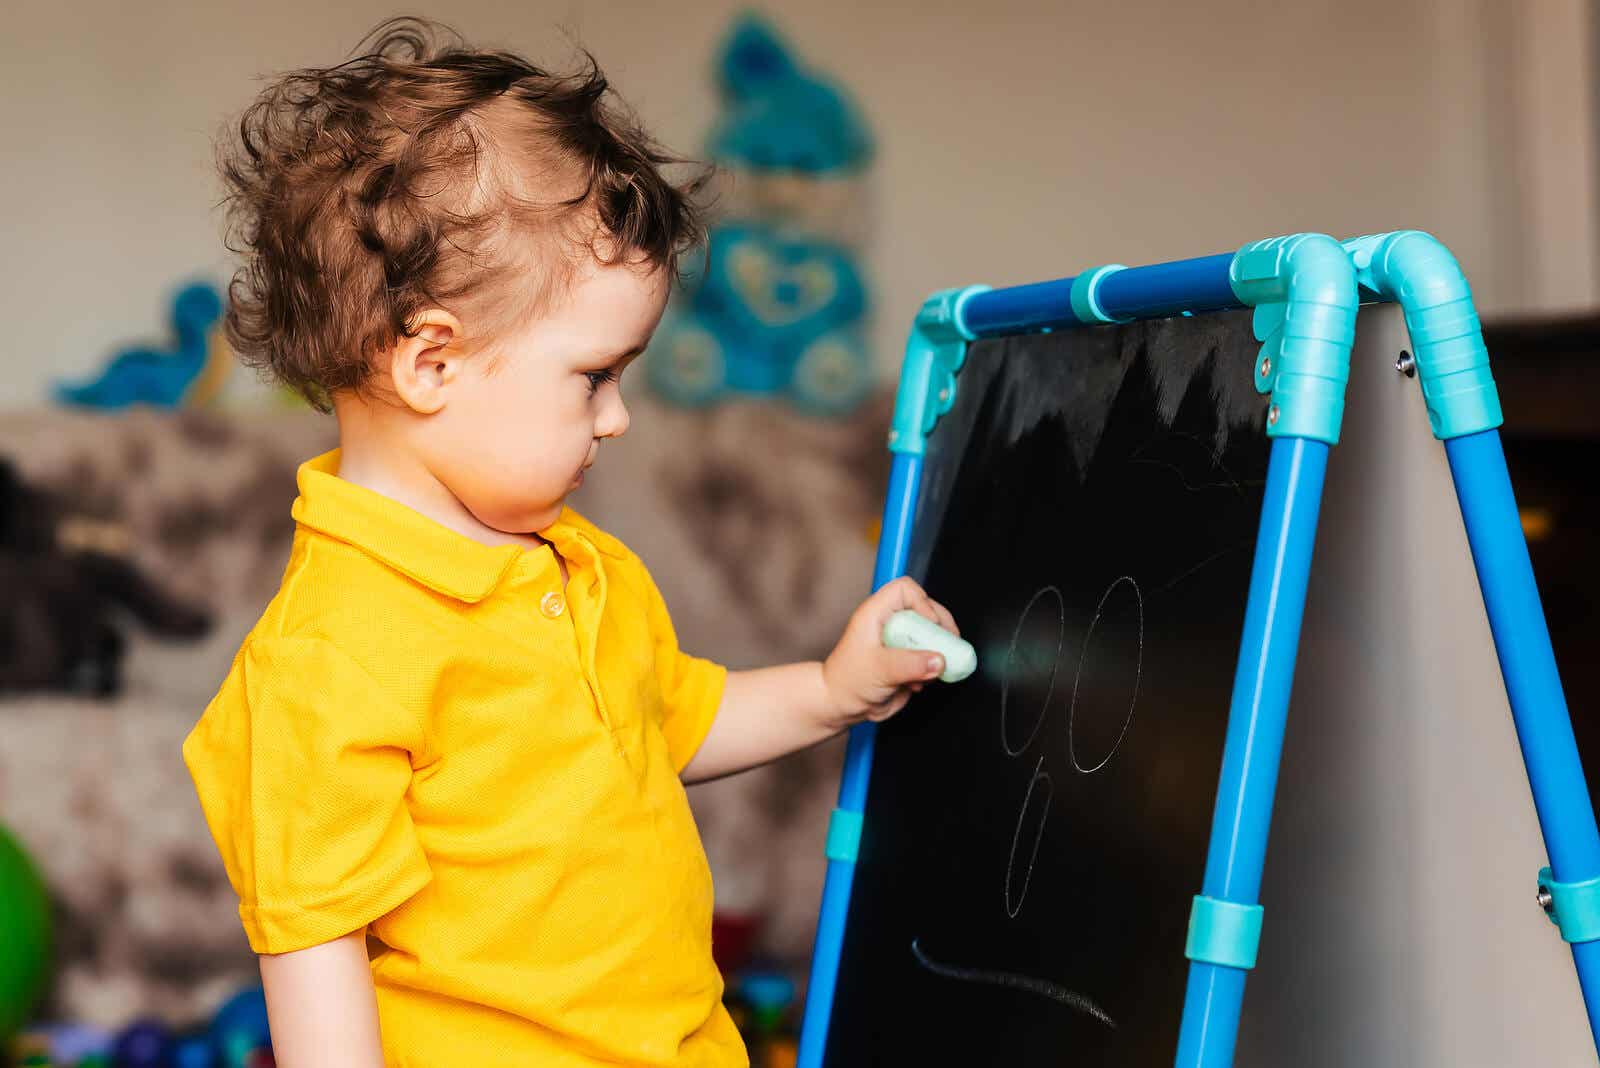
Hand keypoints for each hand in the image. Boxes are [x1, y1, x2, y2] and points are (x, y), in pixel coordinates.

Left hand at [821, 577, 959, 727]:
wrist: (842, 706)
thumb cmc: (847, 681)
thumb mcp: (879, 669)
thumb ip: (910, 664)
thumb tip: (938, 660)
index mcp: (876, 614)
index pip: (905, 589)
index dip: (922, 603)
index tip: (931, 625)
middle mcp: (890, 623)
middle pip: (926, 609)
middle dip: (940, 627)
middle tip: (948, 645)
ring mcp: (900, 641)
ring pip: (932, 634)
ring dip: (938, 651)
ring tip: (932, 668)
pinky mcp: (908, 659)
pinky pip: (930, 656)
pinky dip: (932, 668)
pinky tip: (919, 682)